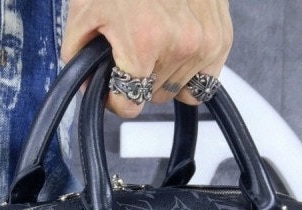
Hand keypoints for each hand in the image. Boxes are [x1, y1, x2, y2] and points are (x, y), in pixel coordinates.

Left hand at [60, 0, 232, 117]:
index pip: (129, 103)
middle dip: (138, 79)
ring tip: (154, 41)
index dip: (113, 96)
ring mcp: (206, 42)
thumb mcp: (84, 13)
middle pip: (152, 96)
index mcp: (144, 42)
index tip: (111, 83)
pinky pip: (205, 81)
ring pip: (177, 90)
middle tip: (132, 49)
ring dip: (164, 74)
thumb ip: (79, 58)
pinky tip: (175, 48)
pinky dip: (188, 70)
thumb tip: (90, 88)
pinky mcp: (222, 38)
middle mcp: (180, 45)